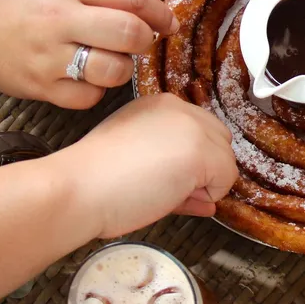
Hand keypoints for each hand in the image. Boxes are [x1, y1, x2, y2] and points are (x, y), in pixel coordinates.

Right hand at [0, 0, 176, 107]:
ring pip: (114, 70)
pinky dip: (96, 90)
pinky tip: (87, 78)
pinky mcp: (42, 88)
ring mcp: (51, 57)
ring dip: (122, 67)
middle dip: (145, 40)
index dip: (158, 11)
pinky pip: (90, 96)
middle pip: (128, 33)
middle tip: (140, 42)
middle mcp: (60, 20)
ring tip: (110, 60)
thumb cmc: (18, 5)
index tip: (167, 21)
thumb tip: (148, 12)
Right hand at [63, 93, 236, 237]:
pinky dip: (208, 197)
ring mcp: (193, 128)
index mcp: (159, 105)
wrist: (78, 189)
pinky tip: (173, 197)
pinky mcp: (203, 152)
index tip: (164, 179)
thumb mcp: (135, 157)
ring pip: (225, 162)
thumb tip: (203, 193)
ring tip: (165, 195)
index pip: (197, 131)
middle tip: (167, 192)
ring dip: (203, 185)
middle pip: (218, 142)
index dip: (189, 161)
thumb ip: (170, 166)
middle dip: (202, 171)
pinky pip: (226, 181)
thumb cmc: (95, 178)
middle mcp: (179, 109)